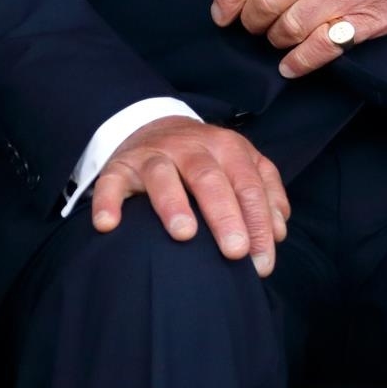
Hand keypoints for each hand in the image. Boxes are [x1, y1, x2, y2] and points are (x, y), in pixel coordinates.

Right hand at [88, 116, 289, 276]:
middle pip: (211, 179)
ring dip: (173, 204)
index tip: (263, 261)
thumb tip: (278, 230)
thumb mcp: (239, 165)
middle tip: (235, 251)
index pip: (249, 186)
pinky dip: (108, 202)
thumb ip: (263, 192)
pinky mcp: (120, 167)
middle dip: (226, 216)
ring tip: (185, 234)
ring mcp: (153, 155)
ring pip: (163, 176)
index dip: (259, 222)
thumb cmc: (205, 158)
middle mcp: (191, 147)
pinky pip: (110, 183)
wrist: (154, 126)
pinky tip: (109, 225)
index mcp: (228, 148)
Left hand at [211, 0, 386, 77]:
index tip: (222, 11)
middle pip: (266, 1)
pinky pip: (321, 48)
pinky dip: (299, 62)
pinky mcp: (368, 20)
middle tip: (255, 26)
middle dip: (252, 21)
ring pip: (288, 27)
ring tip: (281, 38)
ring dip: (276, 39)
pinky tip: (292, 64)